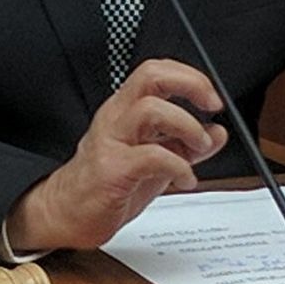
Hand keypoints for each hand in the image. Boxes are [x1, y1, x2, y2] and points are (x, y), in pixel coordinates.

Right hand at [6, 59, 228, 252]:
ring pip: (150, 109)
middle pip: (150, 77)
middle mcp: (116, 117)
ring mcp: (112, 140)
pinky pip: (152, 156)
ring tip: (199, 146)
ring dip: (187, 126)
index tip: (211, 98)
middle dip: (189, 85)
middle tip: (210, 106)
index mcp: (125, 110)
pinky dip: (180, 167)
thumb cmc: (105, 184)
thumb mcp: (154, 161)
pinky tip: (185, 179)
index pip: (155, 72)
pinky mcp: (112, 169)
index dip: (189, 76)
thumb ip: (186, 145)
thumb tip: (217, 132)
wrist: (67, 212)